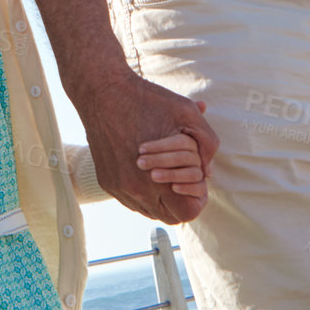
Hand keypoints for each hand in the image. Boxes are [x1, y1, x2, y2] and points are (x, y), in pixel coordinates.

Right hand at [80, 72, 217, 222]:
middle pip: (168, 217)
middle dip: (180, 202)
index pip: (186, 212)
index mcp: (155, 178)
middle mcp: (134, 189)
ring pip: (147, 211)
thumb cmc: (146, 101)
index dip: (197, 199)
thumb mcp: (187, 113)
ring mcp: (118, 187)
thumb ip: (206, 143)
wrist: (102, 93)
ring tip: (165, 173)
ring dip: (160, 198)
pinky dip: (142, 191)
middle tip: (183, 179)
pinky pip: (130, 200)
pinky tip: (146, 171)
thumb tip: (208, 169)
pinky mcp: (106, 181)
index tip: (197, 182)